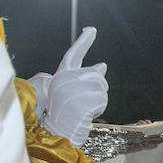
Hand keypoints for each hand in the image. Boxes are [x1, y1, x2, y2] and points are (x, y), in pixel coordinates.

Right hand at [42, 26, 107, 146]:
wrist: (59, 133)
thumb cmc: (66, 115)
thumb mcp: (73, 93)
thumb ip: (85, 78)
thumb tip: (103, 65)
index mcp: (60, 76)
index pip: (73, 55)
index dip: (83, 42)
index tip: (92, 29)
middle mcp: (65, 80)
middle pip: (96, 74)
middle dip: (98, 89)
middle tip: (84, 103)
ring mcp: (72, 90)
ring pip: (102, 87)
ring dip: (100, 100)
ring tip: (84, 109)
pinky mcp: (81, 102)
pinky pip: (103, 100)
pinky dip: (99, 109)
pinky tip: (87, 115)